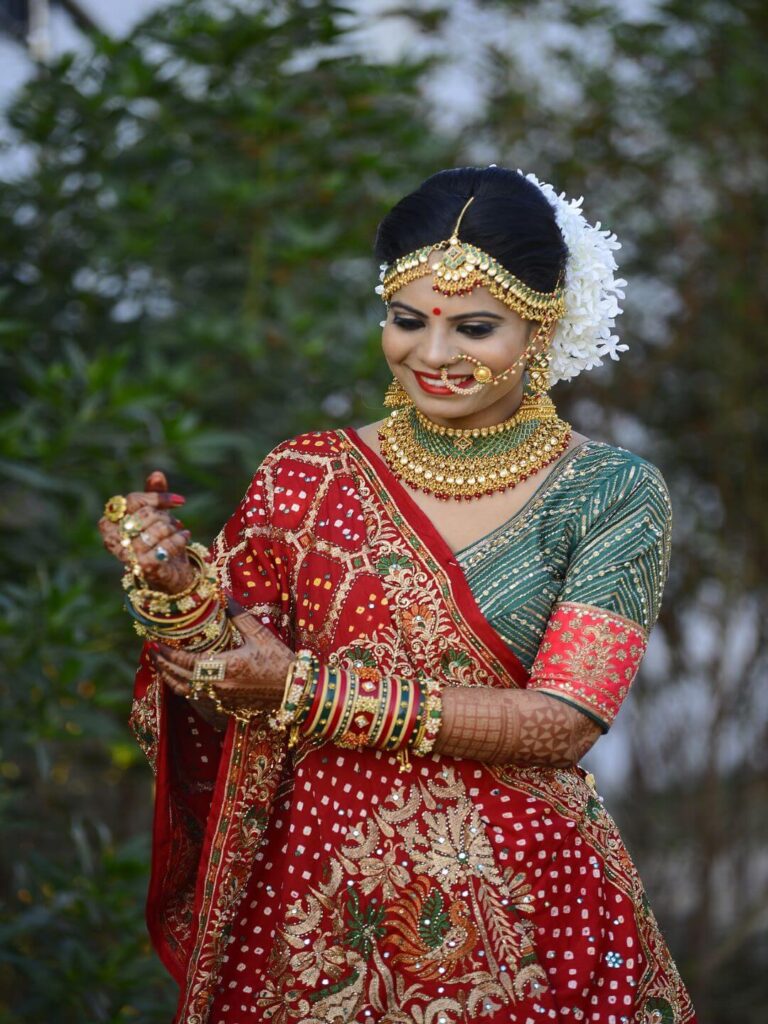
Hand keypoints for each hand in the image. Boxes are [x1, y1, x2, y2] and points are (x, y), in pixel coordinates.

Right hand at [98, 470, 195, 592]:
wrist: (167, 575)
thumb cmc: (157, 542)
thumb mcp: (156, 517)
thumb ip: (153, 496)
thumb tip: (156, 474)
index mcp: (109, 524)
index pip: (132, 501)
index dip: (157, 498)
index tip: (180, 501)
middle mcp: (113, 540)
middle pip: (146, 514)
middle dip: (166, 517)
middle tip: (175, 523)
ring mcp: (128, 555)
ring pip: (157, 529)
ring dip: (174, 528)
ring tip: (178, 532)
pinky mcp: (144, 567)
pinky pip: (166, 545)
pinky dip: (179, 539)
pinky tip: (184, 538)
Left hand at [152, 605, 294, 714]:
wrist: (295, 691)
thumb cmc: (279, 661)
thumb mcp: (260, 634)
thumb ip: (238, 615)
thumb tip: (221, 594)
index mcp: (225, 667)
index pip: (186, 662)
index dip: (167, 653)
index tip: (155, 642)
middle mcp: (218, 686)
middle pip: (179, 678)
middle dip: (162, 664)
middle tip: (152, 652)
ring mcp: (220, 699)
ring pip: (184, 692)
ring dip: (169, 679)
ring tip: (160, 666)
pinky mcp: (225, 707)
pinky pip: (195, 700)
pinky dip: (183, 690)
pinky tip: (180, 681)